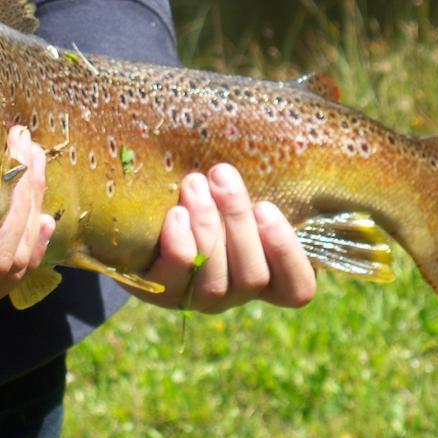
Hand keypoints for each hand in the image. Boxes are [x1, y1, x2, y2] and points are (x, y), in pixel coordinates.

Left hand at [129, 164, 315, 312]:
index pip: (296, 288)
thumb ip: (257, 182)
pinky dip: (180, 245)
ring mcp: (197, 298)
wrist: (140, 211)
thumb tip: (289, 140)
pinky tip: (176, 215)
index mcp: (265, 272)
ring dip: (207, 226)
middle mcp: (235, 292)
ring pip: (216, 280)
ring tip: (194, 184)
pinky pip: (175, 280)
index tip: (267, 207)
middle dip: (237, 220)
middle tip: (222, 175)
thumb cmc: (203, 191)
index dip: (288, 255)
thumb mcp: (231, 190)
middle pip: (253, 277)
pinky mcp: (161, 292)